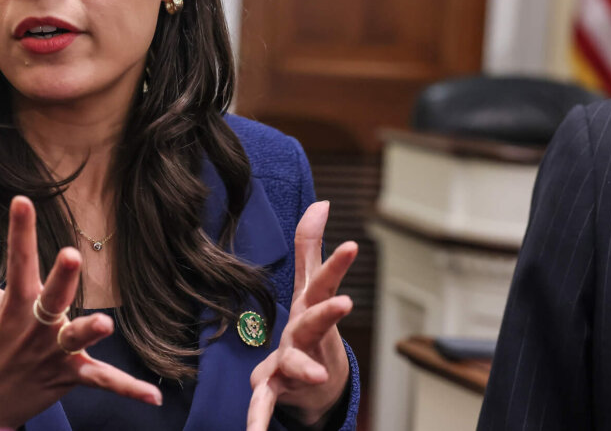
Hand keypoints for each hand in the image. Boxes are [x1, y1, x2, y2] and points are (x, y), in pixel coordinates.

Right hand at [0, 196, 161, 429]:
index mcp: (13, 302)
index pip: (17, 259)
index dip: (20, 229)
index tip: (22, 201)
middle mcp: (34, 326)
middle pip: (51, 297)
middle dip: (60, 278)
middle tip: (70, 256)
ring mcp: (52, 353)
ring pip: (74, 339)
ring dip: (88, 332)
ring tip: (104, 324)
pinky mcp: (67, 376)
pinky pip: (101, 381)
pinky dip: (128, 389)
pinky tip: (154, 398)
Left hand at [246, 201, 356, 430]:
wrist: (317, 386)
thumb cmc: (311, 327)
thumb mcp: (309, 285)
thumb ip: (310, 245)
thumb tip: (321, 201)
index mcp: (310, 309)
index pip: (323, 282)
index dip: (337, 263)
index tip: (352, 244)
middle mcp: (305, 336)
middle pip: (314, 321)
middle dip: (328, 312)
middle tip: (345, 304)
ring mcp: (293, 363)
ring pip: (295, 364)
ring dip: (303, 368)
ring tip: (315, 375)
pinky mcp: (275, 387)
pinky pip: (264, 402)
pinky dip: (257, 418)